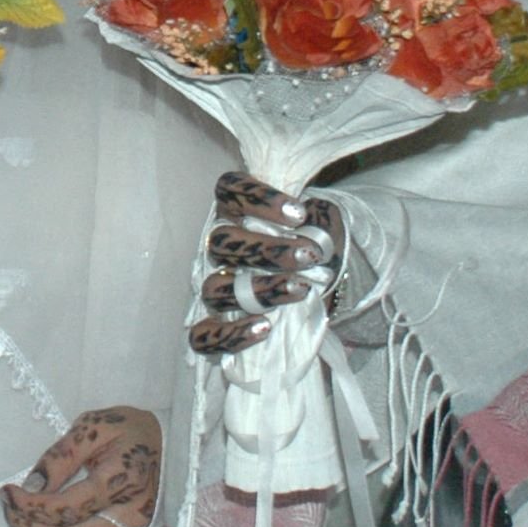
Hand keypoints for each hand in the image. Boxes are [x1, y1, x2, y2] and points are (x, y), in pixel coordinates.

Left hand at [0, 406, 162, 526]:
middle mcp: (133, 517)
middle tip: (10, 509)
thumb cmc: (128, 432)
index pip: (65, 508)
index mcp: (123, 480)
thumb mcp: (92, 426)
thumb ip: (61, 455)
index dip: (28, 506)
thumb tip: (32, 486)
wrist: (169, 447)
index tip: (6, 492)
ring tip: (25, 526)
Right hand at [190, 171, 333, 357]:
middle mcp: (219, 246)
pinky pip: (203, 337)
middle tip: (309, 256)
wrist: (320, 288)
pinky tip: (265, 328)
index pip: (230, 189)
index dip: (258, 199)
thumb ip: (318, 220)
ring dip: (260, 290)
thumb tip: (313, 229)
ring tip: (299, 290)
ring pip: (215, 288)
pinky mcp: (214, 328)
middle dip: (268, 250)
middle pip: (222, 242)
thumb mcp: (324, 225)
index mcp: (238, 211)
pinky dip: (231, 335)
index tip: (299, 213)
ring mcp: (213, 287)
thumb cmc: (314, 248)